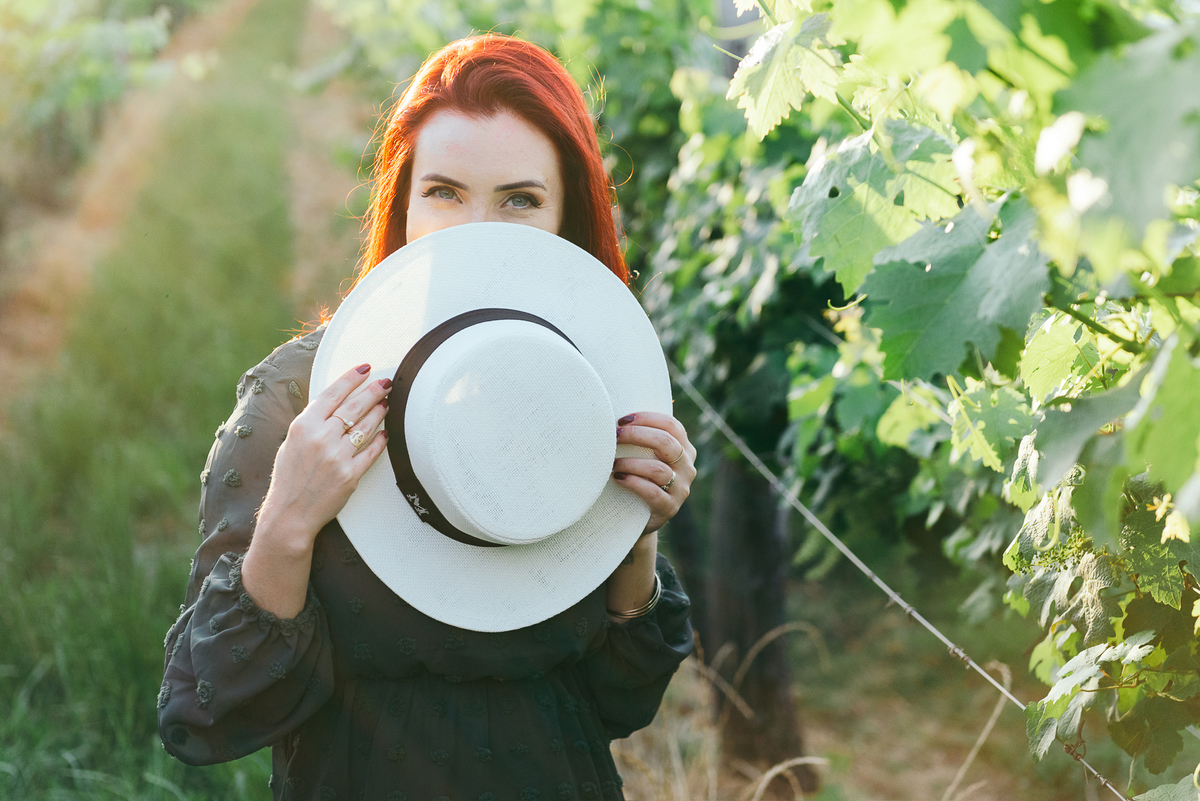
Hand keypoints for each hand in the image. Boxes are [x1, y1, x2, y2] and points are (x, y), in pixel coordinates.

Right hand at [257, 364, 392, 550]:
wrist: (290, 513)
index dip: (351, 378)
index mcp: (303, 426)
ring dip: (379, 412)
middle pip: (354, 406)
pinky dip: (381, 440)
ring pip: (366, 426)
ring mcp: (337, 456)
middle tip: (386, 383)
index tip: (366, 368)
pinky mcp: (350, 475)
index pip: (332, 394)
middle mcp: (321, 438)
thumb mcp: (291, 442)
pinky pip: (372, 451)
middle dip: (373, 391)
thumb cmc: (289, 477)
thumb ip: (311, 423)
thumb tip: (333, 403)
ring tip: (387, 403)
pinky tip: (387, 432)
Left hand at [612, 412, 695, 535]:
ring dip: (631, 462)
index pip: (671, 425)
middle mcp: (687, 467)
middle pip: (666, 443)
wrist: (642, 517)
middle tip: (615, 436)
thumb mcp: (647, 455)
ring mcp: (681, 488)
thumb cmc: (641, 477)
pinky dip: (633, 482)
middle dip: (637, 435)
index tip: (622, 420)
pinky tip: (618, 478)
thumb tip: (618, 408)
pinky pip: (653, 492)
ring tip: (612, 463)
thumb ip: (643, 436)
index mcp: (684, 449)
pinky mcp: (669, 508)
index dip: (647, 418)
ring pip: (658, 469)